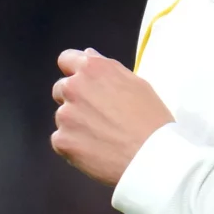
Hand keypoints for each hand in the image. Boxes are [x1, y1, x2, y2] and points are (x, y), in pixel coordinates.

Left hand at [50, 48, 174, 185]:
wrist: (151, 157)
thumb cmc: (151, 119)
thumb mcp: (137, 84)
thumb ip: (108, 68)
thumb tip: (88, 56)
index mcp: (93, 69)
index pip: (66, 60)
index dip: (74, 71)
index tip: (82, 83)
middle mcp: (74, 87)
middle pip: (61, 89)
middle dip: (74, 100)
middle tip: (98, 116)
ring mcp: (65, 115)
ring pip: (63, 117)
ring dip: (76, 124)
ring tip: (102, 137)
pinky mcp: (61, 141)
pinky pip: (61, 140)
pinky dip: (74, 146)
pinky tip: (95, 151)